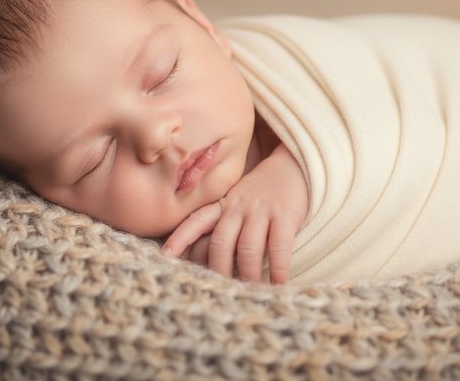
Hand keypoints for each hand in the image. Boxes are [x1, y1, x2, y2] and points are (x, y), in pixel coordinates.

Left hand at [161, 144, 307, 283]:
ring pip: (247, 248)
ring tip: (250, 293)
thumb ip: (222, 225)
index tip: (165, 256)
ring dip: (247, 274)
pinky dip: (278, 269)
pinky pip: (279, 247)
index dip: (179, 238)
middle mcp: (238, 207)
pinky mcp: (285, 215)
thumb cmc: (262, 193)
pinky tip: (278, 283)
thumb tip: (201, 259)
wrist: (294, 165)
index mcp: (223, 205)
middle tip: (219, 292)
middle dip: (218, 270)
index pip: (196, 221)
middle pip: (220, 242)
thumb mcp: (236, 202)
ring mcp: (261, 210)